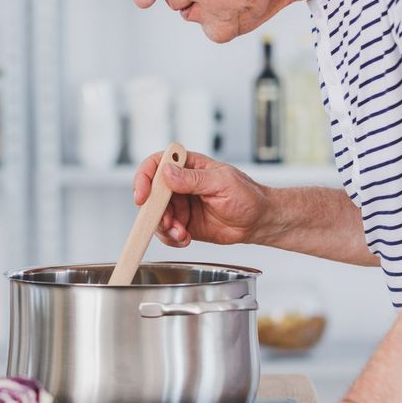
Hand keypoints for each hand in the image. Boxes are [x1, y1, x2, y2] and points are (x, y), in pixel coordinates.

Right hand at [133, 150, 273, 247]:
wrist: (258, 221)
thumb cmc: (247, 196)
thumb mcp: (223, 183)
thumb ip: (194, 179)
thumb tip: (168, 172)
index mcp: (189, 166)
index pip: (157, 164)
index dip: (144, 178)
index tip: (143, 196)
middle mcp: (180, 184)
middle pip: (152, 193)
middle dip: (155, 211)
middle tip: (168, 222)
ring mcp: (180, 205)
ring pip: (156, 215)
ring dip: (164, 227)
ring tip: (181, 234)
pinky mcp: (183, 223)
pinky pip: (166, 231)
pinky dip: (171, 238)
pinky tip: (185, 238)